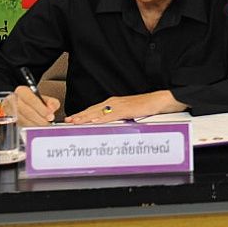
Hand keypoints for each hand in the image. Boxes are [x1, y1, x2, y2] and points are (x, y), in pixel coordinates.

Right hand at [9, 85, 60, 125]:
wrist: (21, 105)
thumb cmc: (33, 102)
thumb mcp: (44, 99)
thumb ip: (51, 102)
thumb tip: (51, 109)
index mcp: (22, 91)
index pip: (32, 100)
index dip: (42, 109)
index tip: (50, 116)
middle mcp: (13, 100)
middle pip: (27, 111)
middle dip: (40, 119)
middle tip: (48, 123)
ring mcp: (10, 110)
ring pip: (24, 120)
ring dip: (35, 125)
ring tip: (43, 127)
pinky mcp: (10, 120)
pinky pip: (21, 125)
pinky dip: (30, 128)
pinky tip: (36, 128)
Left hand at [66, 91, 180, 123]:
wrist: (160, 100)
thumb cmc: (146, 107)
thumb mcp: (128, 114)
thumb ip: (118, 118)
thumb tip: (108, 126)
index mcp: (113, 103)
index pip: (93, 109)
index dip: (81, 114)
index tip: (71, 119)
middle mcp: (114, 102)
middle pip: (93, 110)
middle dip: (79, 116)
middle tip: (67, 121)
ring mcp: (120, 105)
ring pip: (99, 112)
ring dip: (86, 117)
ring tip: (75, 122)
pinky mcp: (127, 109)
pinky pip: (112, 115)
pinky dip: (102, 118)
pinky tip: (94, 121)